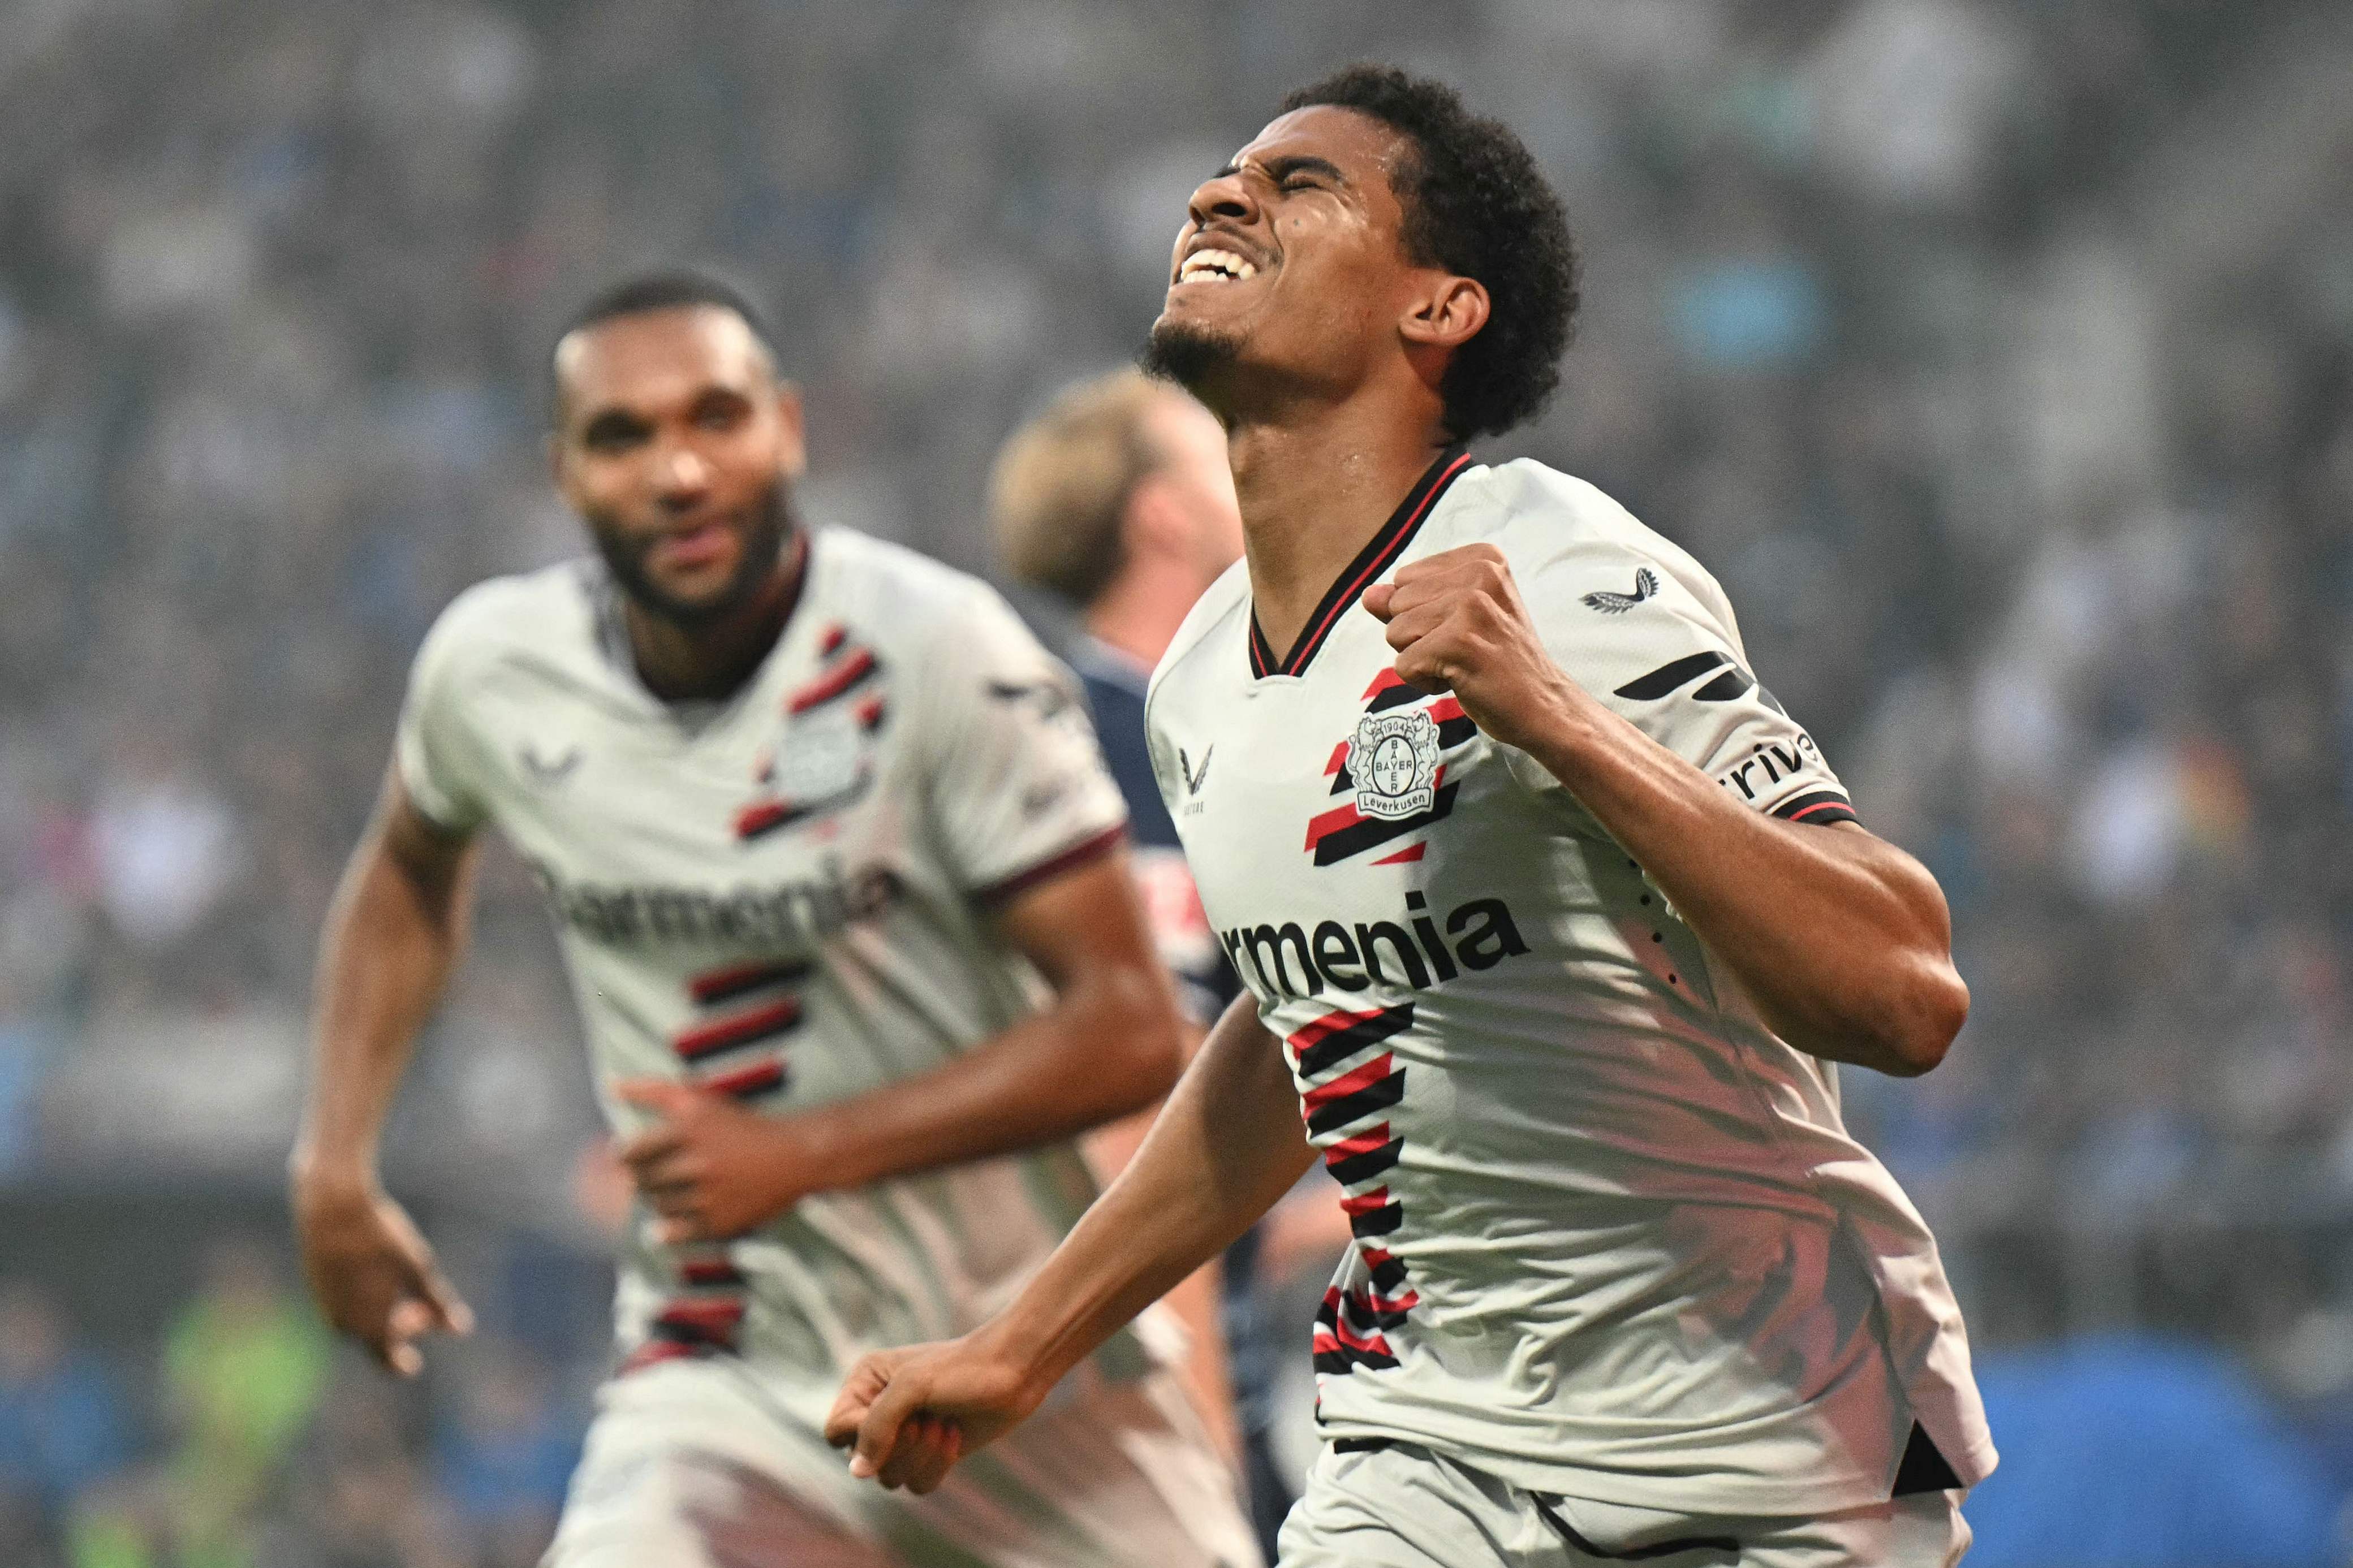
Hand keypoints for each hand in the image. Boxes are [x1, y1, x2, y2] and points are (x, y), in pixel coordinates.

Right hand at [291, 1167, 473, 1376]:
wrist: (332, 1208)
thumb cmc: (380, 1239)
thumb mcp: (417, 1269)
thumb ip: (437, 1303)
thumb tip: (460, 1329)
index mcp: (369, 1325)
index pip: (386, 1360)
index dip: (401, 1364)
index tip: (413, 1365)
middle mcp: (342, 1323)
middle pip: (374, 1339)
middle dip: (400, 1329)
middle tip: (423, 1309)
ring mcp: (325, 1304)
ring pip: (357, 1321)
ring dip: (381, 1313)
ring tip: (401, 1290)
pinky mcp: (317, 1285)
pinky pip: (343, 1305)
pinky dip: (363, 1300)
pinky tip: (376, 1278)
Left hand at [614, 1079, 806, 1242]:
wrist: (794, 1156)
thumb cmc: (742, 1124)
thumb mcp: (699, 1099)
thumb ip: (652, 1090)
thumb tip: (611, 1085)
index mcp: (688, 1130)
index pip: (631, 1153)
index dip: (625, 1157)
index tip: (627, 1157)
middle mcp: (695, 1163)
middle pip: (643, 1181)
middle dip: (645, 1176)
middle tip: (661, 1170)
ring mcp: (707, 1196)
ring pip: (658, 1206)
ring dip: (660, 1198)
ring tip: (680, 1187)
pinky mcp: (718, 1222)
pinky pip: (677, 1232)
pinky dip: (669, 1228)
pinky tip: (675, 1215)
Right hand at [823, 1330, 1045, 1493]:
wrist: (1015, 1370)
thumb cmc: (963, 1369)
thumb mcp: (912, 1387)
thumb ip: (876, 1427)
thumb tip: (856, 1473)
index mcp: (865, 1383)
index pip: (836, 1432)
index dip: (862, 1434)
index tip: (899, 1416)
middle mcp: (879, 1411)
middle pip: (863, 1462)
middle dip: (900, 1446)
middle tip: (927, 1418)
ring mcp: (905, 1434)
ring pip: (890, 1478)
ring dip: (921, 1456)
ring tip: (943, 1424)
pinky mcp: (930, 1454)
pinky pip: (916, 1485)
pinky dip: (937, 1466)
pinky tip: (955, 1436)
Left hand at [1362, 544, 1586, 753]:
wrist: (1542, 704)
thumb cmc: (1499, 660)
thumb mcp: (1457, 617)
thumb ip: (1410, 601)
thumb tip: (1367, 594)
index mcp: (1481, 558)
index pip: (1405, 579)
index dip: (1423, 614)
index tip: (1464, 629)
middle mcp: (1479, 573)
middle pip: (1396, 603)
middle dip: (1418, 636)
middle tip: (1465, 649)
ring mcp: (1470, 607)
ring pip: (1395, 633)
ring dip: (1421, 658)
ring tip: (1463, 663)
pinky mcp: (1458, 642)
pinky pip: (1403, 664)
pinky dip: (1424, 682)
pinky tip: (1461, 680)